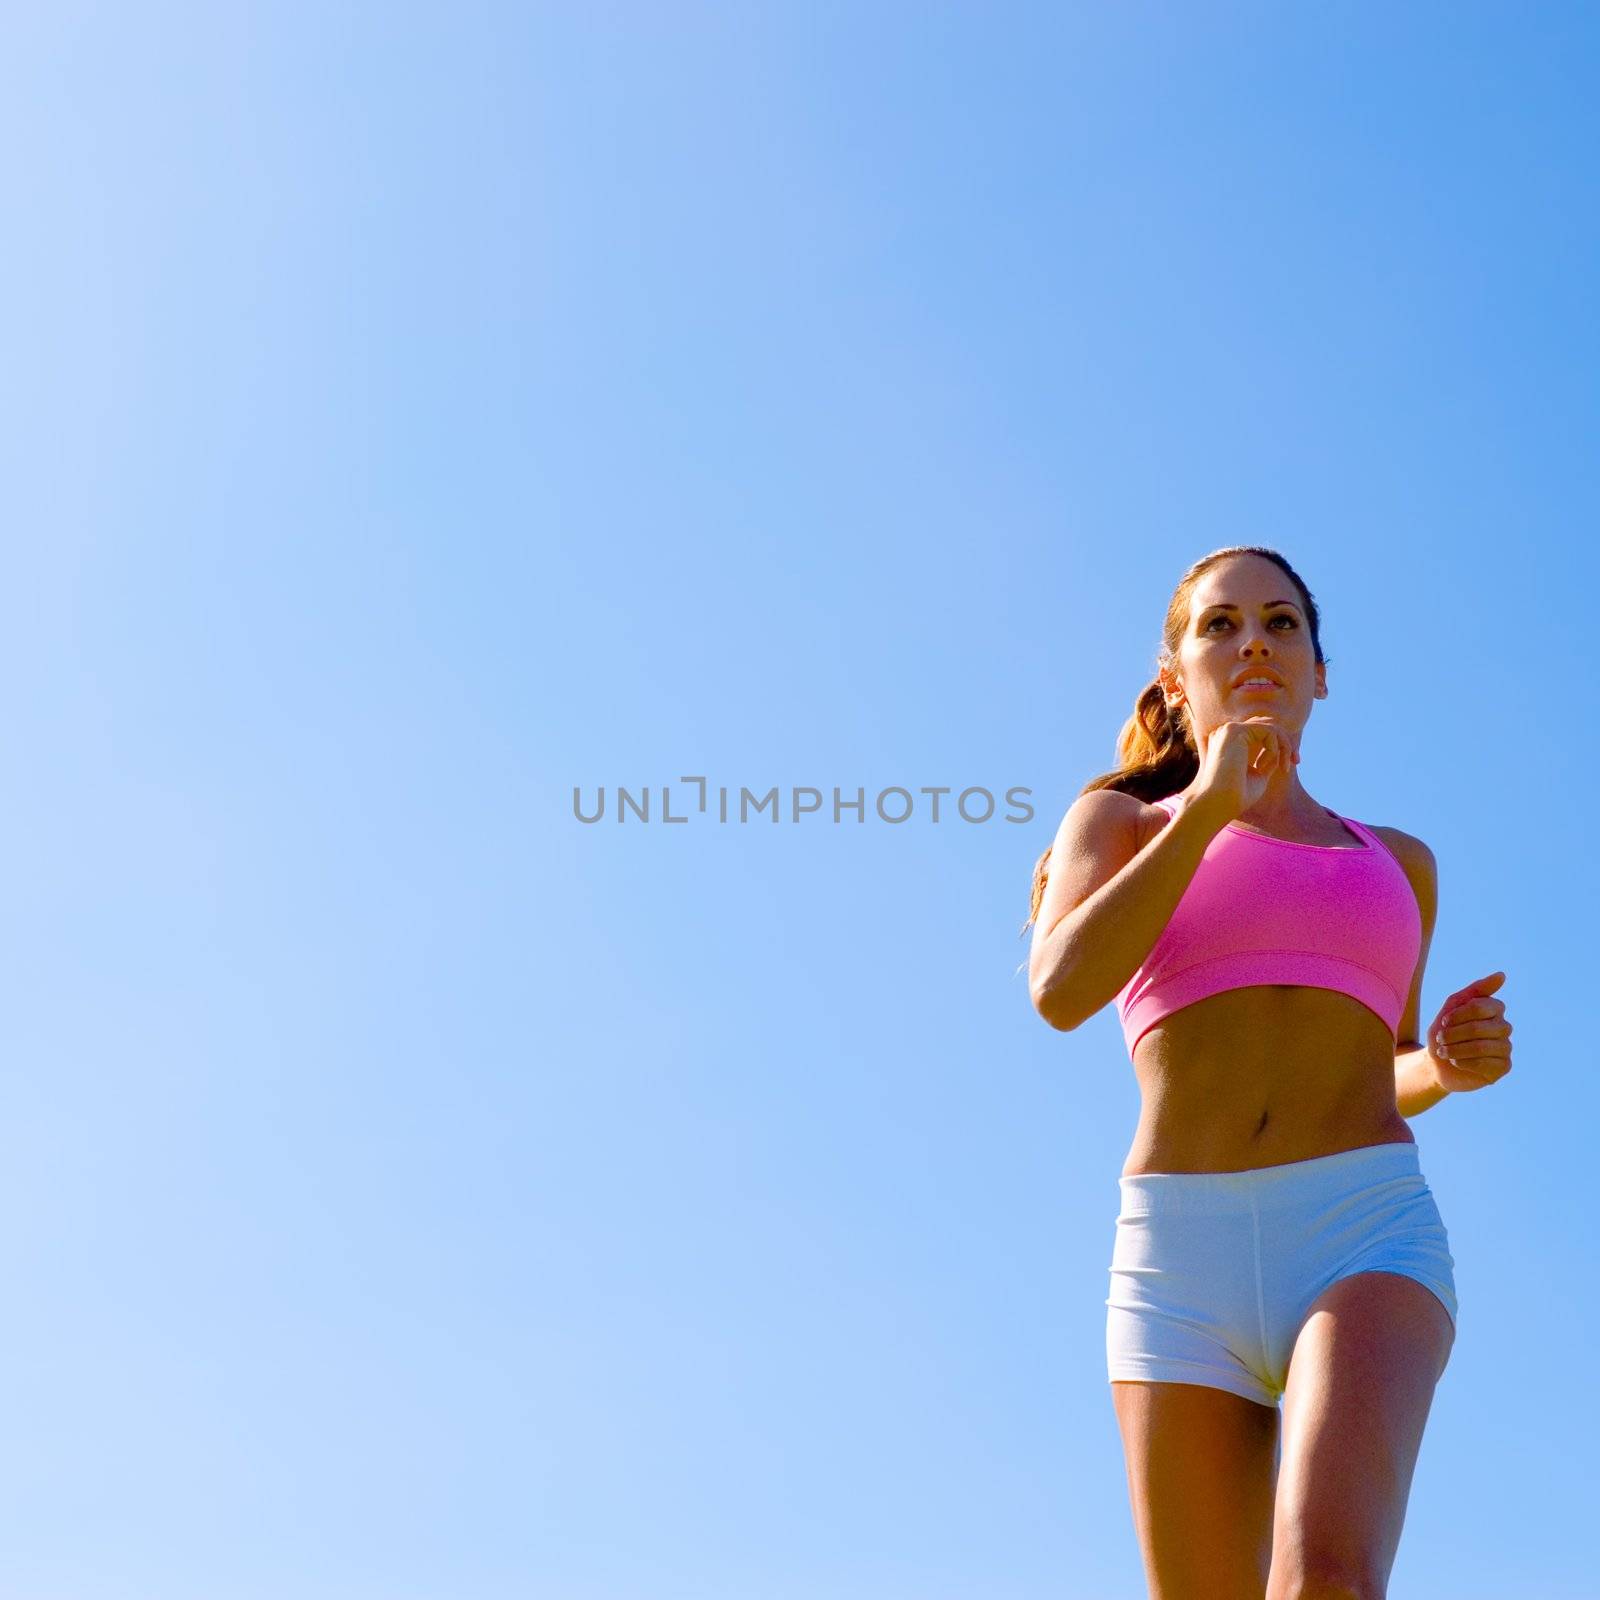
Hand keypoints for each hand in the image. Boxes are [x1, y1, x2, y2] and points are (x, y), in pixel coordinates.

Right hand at [1191, 717, 1299, 822]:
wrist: (1221, 802)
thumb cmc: (1237, 795)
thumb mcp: (1259, 775)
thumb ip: (1268, 760)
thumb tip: (1281, 751)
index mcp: (1230, 743)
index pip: (1261, 733)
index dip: (1280, 746)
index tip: (1290, 766)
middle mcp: (1227, 733)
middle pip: (1268, 725)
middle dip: (1286, 743)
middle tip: (1296, 762)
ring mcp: (1229, 730)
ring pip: (1270, 726)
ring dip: (1284, 746)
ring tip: (1284, 767)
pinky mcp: (1234, 731)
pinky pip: (1268, 731)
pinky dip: (1275, 748)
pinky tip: (1266, 764)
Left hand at [1429, 971, 1513, 1093]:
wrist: (1436, 1062)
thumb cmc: (1444, 1031)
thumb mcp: (1452, 1007)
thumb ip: (1475, 990)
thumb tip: (1502, 975)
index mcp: (1494, 1009)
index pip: (1478, 1006)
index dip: (1456, 1015)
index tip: (1443, 1021)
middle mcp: (1504, 1027)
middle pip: (1477, 1028)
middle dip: (1452, 1035)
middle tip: (1440, 1039)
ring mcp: (1506, 1047)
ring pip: (1481, 1048)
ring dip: (1455, 1050)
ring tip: (1444, 1051)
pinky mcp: (1504, 1066)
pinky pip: (1484, 1064)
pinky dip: (1462, 1062)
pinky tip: (1456, 1062)